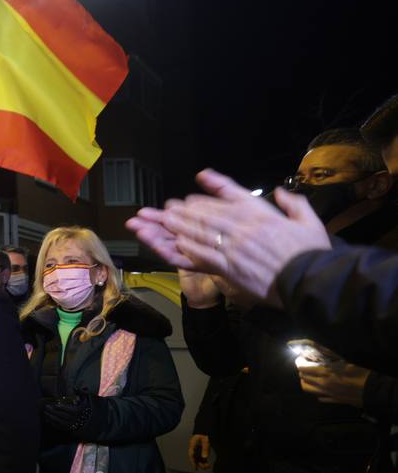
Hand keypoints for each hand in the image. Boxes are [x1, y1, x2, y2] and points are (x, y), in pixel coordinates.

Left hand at [40, 394, 90, 431]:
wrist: (87, 420)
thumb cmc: (84, 407)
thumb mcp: (84, 399)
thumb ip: (81, 392)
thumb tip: (75, 387)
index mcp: (79, 412)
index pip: (70, 410)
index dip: (62, 408)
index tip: (55, 404)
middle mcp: (75, 419)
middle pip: (63, 416)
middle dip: (54, 412)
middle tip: (46, 407)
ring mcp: (71, 425)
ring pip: (60, 422)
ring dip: (51, 418)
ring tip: (45, 412)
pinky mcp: (68, 429)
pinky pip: (59, 427)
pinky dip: (52, 423)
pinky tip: (47, 418)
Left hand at [126, 169, 330, 306]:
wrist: (311, 281)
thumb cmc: (312, 253)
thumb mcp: (309, 221)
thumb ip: (293, 203)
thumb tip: (280, 191)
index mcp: (261, 214)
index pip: (228, 198)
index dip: (206, 197)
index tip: (191, 196)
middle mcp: (243, 227)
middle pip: (206, 215)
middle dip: (183, 211)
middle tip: (165, 208)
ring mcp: (233, 247)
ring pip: (198, 233)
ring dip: (176, 227)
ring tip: (159, 221)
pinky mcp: (228, 267)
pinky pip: (201, 255)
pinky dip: (186, 248)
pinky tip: (172, 243)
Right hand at [187, 433, 211, 470]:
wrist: (203, 433)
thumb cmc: (203, 435)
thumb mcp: (205, 440)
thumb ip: (205, 448)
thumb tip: (205, 457)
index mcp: (192, 446)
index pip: (191, 455)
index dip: (193, 462)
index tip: (195, 467)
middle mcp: (193, 450)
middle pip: (194, 460)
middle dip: (199, 465)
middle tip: (205, 467)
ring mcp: (196, 452)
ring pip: (198, 461)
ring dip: (202, 465)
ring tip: (208, 466)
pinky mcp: (200, 453)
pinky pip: (201, 460)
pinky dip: (204, 463)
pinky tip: (208, 465)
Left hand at [298, 362, 370, 407]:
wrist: (372, 391)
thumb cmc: (360, 373)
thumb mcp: (345, 362)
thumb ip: (329, 360)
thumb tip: (318, 356)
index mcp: (325, 372)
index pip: (303, 368)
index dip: (300, 362)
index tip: (301, 359)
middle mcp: (322, 384)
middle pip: (303, 378)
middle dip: (302, 371)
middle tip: (305, 366)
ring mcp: (326, 393)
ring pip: (307, 388)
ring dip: (306, 381)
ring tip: (311, 377)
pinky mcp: (332, 400)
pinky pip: (319, 396)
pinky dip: (317, 391)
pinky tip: (322, 387)